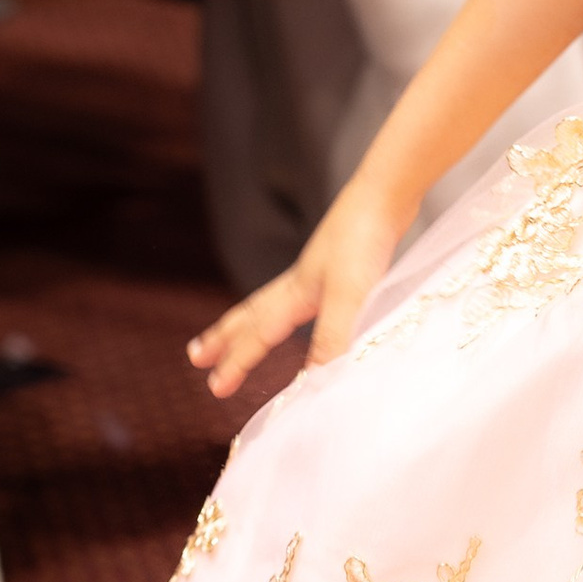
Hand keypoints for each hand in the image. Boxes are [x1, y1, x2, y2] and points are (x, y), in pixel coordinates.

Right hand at [188, 176, 411, 395]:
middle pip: (251, 314)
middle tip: (195, 355)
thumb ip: (331, 337)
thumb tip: (313, 385)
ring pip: (271, 303)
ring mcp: (317, 271)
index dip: (237, 362)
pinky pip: (300, 296)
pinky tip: (304, 308)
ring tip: (234, 333)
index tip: (214, 388)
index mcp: (296, 292)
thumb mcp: (349, 295)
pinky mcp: (340, 263)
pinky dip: (288, 309)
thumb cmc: (364, 239)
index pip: (259, 334)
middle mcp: (299, 282)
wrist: (386, 193)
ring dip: (248, 321)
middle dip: (223, 338)